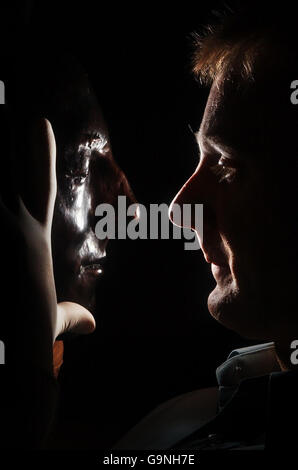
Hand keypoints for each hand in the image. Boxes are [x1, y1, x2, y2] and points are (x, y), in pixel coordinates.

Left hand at [0, 117, 94, 375]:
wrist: (9, 355)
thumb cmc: (25, 339)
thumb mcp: (46, 324)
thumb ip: (69, 318)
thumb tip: (92, 325)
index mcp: (32, 235)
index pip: (40, 184)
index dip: (39, 152)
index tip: (38, 123)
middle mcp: (9, 222)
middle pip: (3, 169)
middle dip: (2, 138)